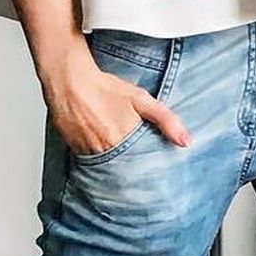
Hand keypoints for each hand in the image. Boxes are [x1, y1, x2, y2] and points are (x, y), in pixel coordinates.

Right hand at [42, 36, 190, 158]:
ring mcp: (88, 151)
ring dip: (115, 166)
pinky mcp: (75, 150)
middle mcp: (105, 150)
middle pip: (125, 170)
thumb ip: (166, 120)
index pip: (142, 166)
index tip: (156, 174)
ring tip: (121, 159)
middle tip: (139, 168)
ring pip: (107, 167)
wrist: (69, 81)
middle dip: (133, 171)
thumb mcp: (140, 100)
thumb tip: (186, 142)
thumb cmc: (105, 88)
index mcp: (123, 140)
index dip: (149, 170)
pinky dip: (99, 159)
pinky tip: (103, 149)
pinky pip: (91, 161)